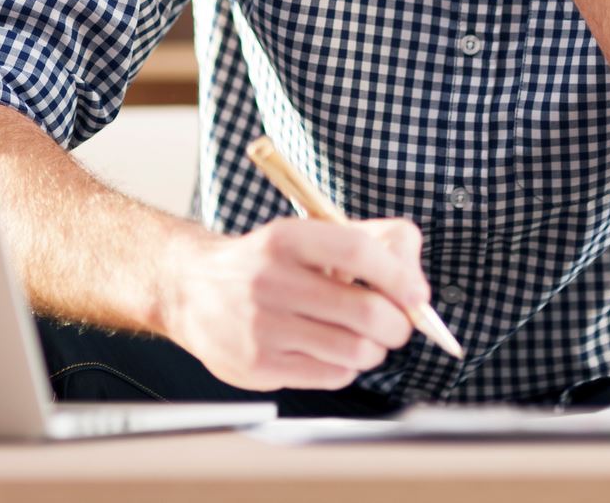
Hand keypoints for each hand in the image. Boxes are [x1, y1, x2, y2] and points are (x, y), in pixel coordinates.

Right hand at [157, 217, 427, 390]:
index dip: (399, 276)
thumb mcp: (310, 233)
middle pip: (365, 311)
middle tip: (397, 325)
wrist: (192, 289)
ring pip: (355, 350)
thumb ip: (372, 242)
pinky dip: (346, 367)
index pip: (358, 251)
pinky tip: (331, 352)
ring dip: (374, 349)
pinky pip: (332, 376)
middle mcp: (269, 280)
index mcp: (286, 238)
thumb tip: (417, 286)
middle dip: (397, 325)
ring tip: (364, 339)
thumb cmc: (269, 262)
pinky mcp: (258, 365)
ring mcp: (261, 326)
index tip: (417, 295)